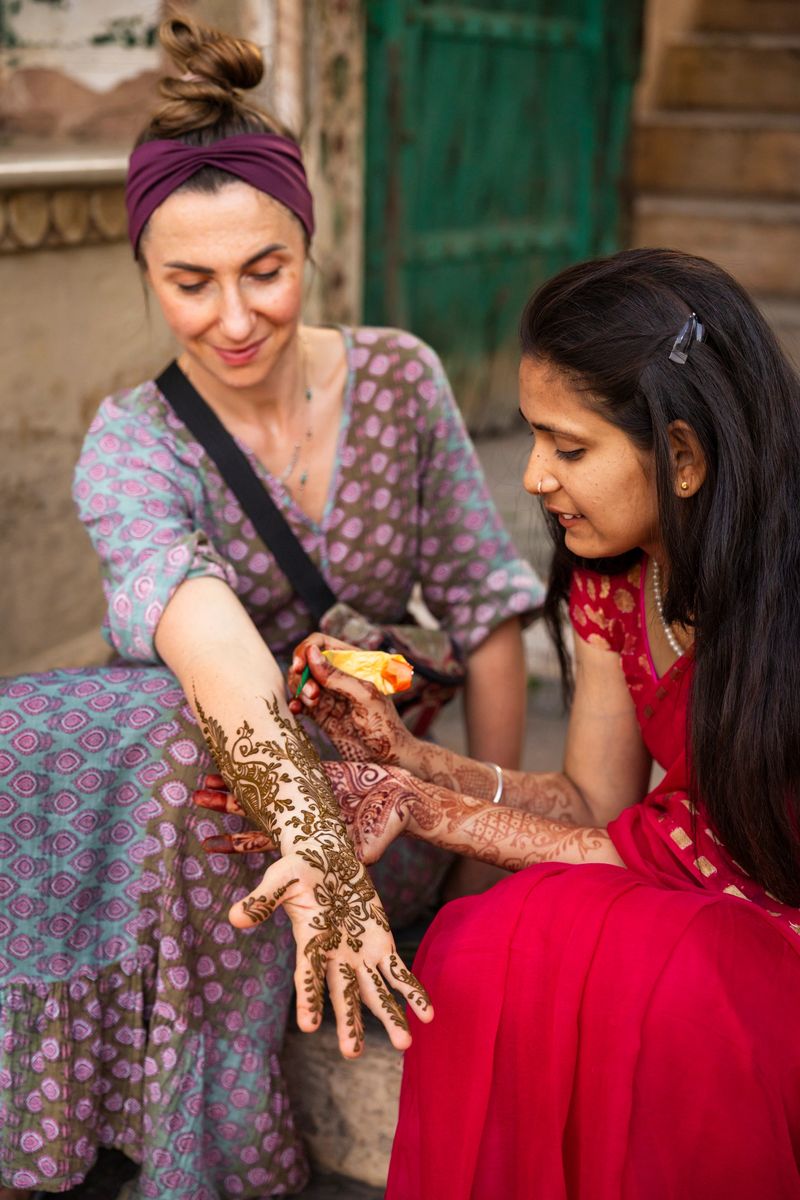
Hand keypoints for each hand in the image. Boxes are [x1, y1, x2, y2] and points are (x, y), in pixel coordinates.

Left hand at [195, 762, 414, 863]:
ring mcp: (307, 796)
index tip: (207, 843)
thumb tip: (356, 862)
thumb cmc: (391, 824)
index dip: (237, 842)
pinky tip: (249, 752)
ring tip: (209, 776)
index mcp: (307, 835)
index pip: (265, 841)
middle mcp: (301, 817)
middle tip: (195, 795)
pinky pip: (286, 767)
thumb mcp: (373, 844)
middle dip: (226, 803)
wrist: (406, 801)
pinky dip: (267, 761)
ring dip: (238, 783)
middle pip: (255, 811)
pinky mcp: (318, 775)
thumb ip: (361, 853)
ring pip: (264, 789)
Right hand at [227, 824, 431, 1059]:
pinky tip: (428, 1015)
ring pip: (375, 992)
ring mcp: (360, 954)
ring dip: (390, 1017)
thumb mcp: (280, 879)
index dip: (308, 997)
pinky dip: (412, 992)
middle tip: (352, 1054)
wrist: (327, 856)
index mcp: (310, 942)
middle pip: (343, 995)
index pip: (308, 975)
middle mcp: (335, 957)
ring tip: (405, 1045)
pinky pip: (398, 973)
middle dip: (349, 1023)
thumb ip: (262, 900)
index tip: (308, 1026)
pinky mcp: (381, 945)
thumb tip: (235, 919)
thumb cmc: (299, 868)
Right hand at [288, 634, 411, 764]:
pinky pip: (300, 702)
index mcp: (353, 662)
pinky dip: (295, 704)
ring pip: (300, 681)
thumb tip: (311, 654)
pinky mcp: (320, 713)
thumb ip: (337, 676)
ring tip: (312, 704)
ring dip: (300, 690)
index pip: (322, 643)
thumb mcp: (364, 696)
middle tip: (312, 695)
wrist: (386, 759)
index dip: (306, 650)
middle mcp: (338, 675)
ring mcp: (328, 694)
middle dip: (302, 675)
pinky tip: (297, 710)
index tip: (300, 666)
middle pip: (306, 661)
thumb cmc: (384, 725)